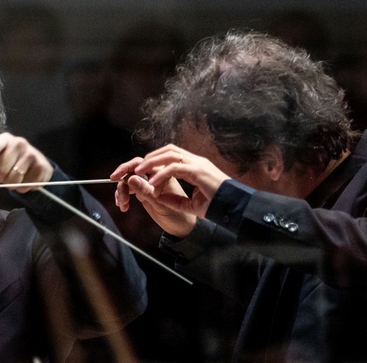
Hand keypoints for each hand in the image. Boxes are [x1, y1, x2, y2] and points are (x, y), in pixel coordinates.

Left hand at [0, 134, 53, 191]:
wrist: (33, 166)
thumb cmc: (7, 163)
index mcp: (3, 139)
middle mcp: (19, 142)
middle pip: (1, 169)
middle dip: (1, 178)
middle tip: (5, 174)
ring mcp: (32, 153)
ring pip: (14, 179)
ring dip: (12, 184)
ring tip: (16, 177)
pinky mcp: (42, 166)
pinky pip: (26, 185)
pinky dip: (23, 188)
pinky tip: (26, 180)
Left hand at [111, 145, 230, 236]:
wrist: (234, 209)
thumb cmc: (216, 207)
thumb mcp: (189, 205)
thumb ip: (173, 199)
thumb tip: (156, 195)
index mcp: (194, 166)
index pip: (171, 155)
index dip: (155, 159)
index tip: (140, 170)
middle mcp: (196, 161)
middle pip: (168, 150)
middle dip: (149, 158)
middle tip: (132, 169)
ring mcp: (198, 164)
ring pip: (170, 154)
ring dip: (152, 162)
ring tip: (138, 173)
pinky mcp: (199, 171)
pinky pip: (175, 168)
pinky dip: (161, 174)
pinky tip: (152, 183)